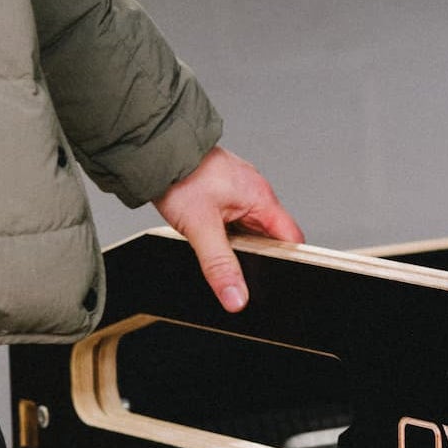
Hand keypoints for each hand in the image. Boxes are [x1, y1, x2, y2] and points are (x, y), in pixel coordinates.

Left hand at [154, 146, 303, 312]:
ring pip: (251, 228)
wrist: (156, 150)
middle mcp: (256, 192)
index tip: (278, 279)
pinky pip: (236, 217)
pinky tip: (211, 234)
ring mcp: (241, 190)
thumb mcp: (201, 228)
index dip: (290, 261)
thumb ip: (220, 265)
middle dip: (259, 255)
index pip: (292, 238)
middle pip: (272, 236)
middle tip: (240, 269)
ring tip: (220, 248)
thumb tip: (237, 297)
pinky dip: (228, 230)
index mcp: (262, 199)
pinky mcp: (225, 190)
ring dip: (240, 242)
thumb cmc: (181, 177)